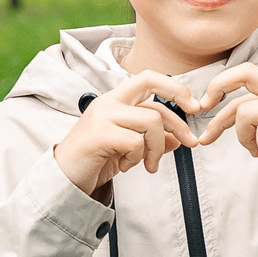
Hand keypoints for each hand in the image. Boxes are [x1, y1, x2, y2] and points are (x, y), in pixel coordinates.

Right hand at [52, 72, 198, 196]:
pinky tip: (123, 166)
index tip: (193, 106)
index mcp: (116, 100)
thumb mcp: (128, 147)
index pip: (150, 79)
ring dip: (156, 148)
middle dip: (179, 125)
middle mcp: (109, 102)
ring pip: (151, 123)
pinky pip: (136, 142)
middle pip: (156, 103)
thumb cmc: (93, 159)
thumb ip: (151, 139)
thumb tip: (177, 138)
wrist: (64, 177)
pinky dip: (136, 159)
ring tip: (145, 164)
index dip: (175, 88)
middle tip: (190, 143)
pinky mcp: (100, 133)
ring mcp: (103, 115)